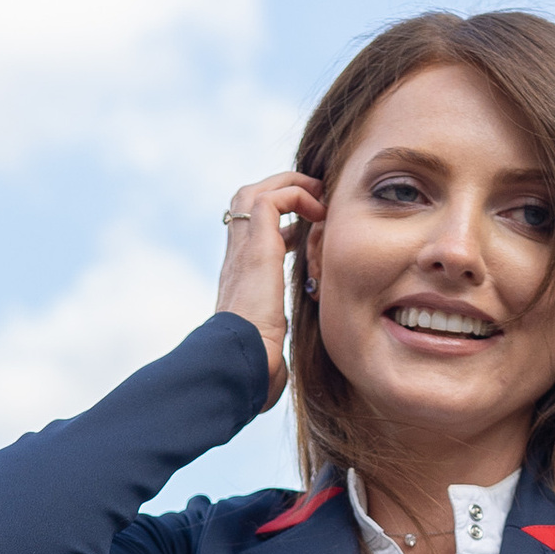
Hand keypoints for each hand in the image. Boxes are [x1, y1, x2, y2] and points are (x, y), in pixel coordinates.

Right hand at [214, 169, 324, 404]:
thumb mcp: (267, 347)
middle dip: (280, 191)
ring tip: (318, 196)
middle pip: (246, 202)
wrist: (241, 364)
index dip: (279, 224)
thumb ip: (271, 343)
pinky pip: (272, 199)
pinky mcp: (256, 246)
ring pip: (255, 191)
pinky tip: (318, 214)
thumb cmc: (254, 367)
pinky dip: (296, 195)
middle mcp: (236, 259)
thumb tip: (275, 368)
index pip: (252, 235)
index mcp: (240, 280)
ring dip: (288, 185)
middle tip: (314, 199)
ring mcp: (243, 250)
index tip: (306, 231)